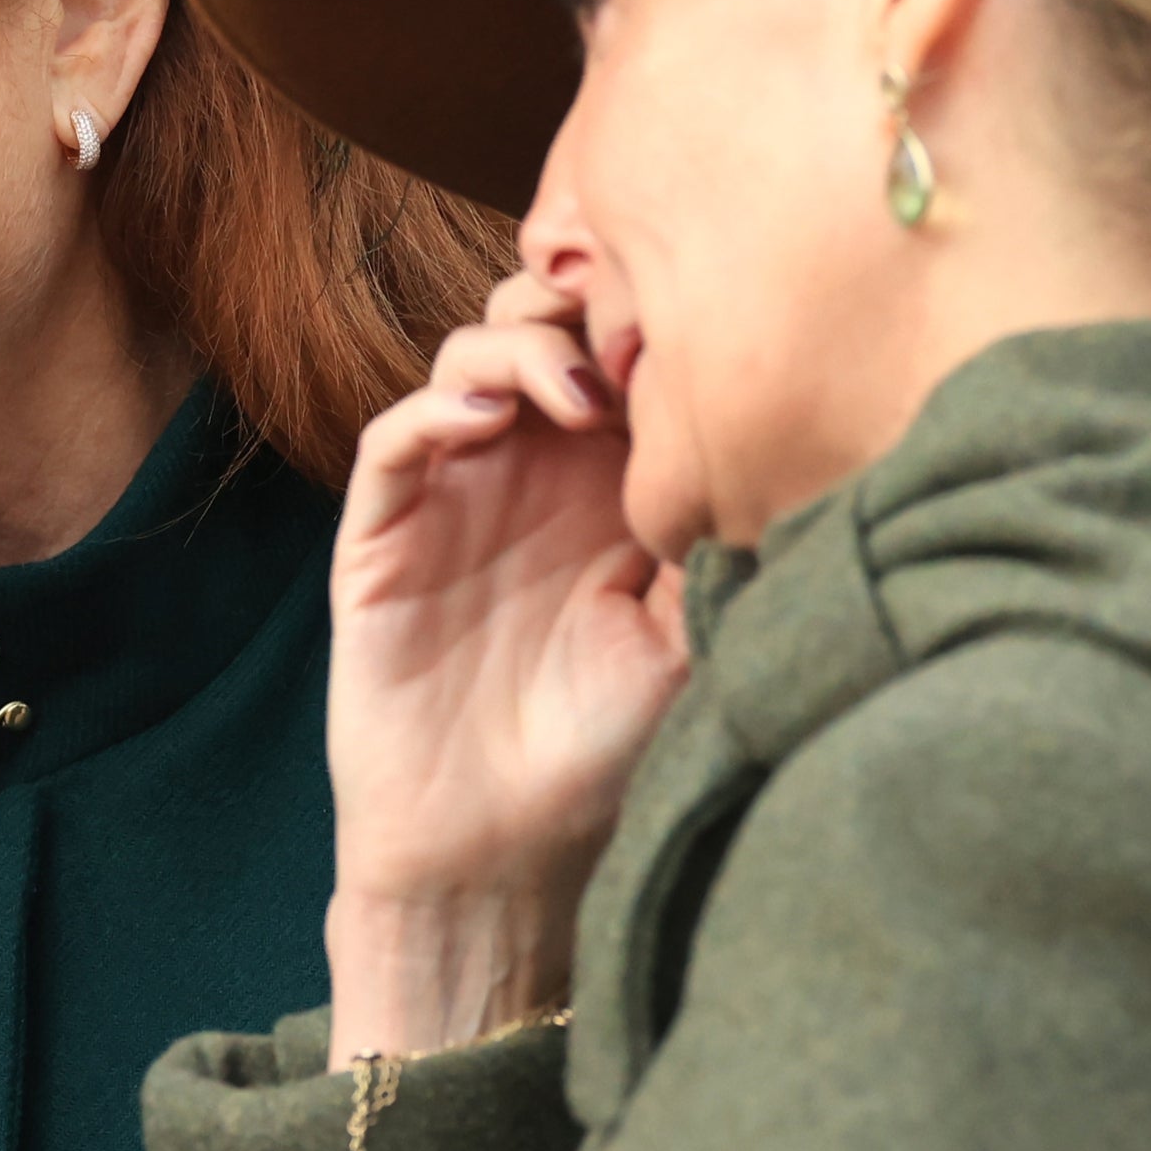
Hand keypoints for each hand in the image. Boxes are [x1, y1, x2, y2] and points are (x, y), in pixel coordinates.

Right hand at [323, 268, 690, 1050]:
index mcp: (612, 483)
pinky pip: (393, 441)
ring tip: (570, 395)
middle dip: (581, 302)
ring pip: (467, 358)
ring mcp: (454, 495)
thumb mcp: (695, 634)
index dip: (651, 316)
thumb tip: (766, 428)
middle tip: (628, 342)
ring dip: (517, 347)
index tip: (697, 333)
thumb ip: (717, 533)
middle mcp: (531, 472)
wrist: (498, 847)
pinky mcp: (384, 534)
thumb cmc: (603, 752)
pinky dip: (432, 410)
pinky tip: (483, 423)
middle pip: (541, 322)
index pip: (624, 352)